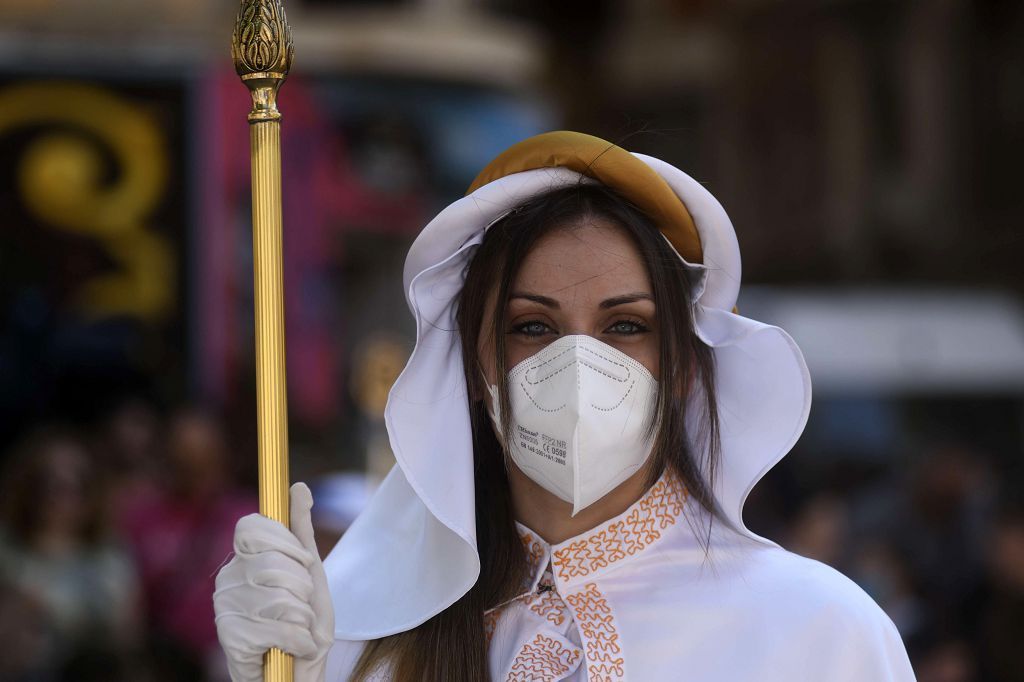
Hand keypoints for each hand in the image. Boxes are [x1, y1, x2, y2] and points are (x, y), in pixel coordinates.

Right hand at [214, 482, 334, 681]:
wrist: (299, 670)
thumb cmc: (303, 621)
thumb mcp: (310, 571)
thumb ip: (300, 530)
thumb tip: (299, 487)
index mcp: (243, 557)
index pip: (253, 527)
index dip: (285, 542)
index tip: (303, 561)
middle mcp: (227, 579)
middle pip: (274, 563)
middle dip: (303, 588)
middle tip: (303, 607)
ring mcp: (225, 609)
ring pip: (280, 597)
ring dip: (304, 618)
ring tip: (298, 629)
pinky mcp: (231, 639)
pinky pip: (279, 628)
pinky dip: (299, 640)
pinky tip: (293, 647)